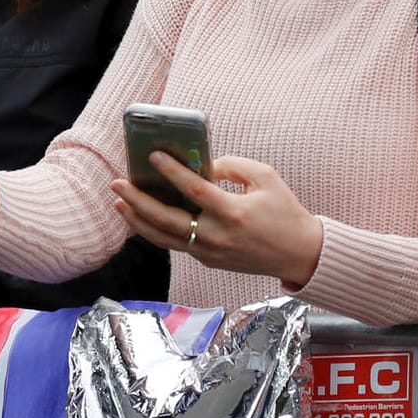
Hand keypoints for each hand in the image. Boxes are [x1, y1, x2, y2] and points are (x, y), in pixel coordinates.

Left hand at [110, 152, 324, 286]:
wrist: (301, 255)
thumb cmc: (285, 212)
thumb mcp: (266, 178)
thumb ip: (233, 165)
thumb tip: (202, 164)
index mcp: (233, 213)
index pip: (193, 190)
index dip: (171, 172)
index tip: (153, 156)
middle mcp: (217, 236)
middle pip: (166, 219)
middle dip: (137, 200)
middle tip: (117, 184)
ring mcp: (210, 252)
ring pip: (163, 238)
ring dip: (137, 219)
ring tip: (119, 202)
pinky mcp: (209, 261)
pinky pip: (176, 244)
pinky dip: (155, 231)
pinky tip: (141, 217)